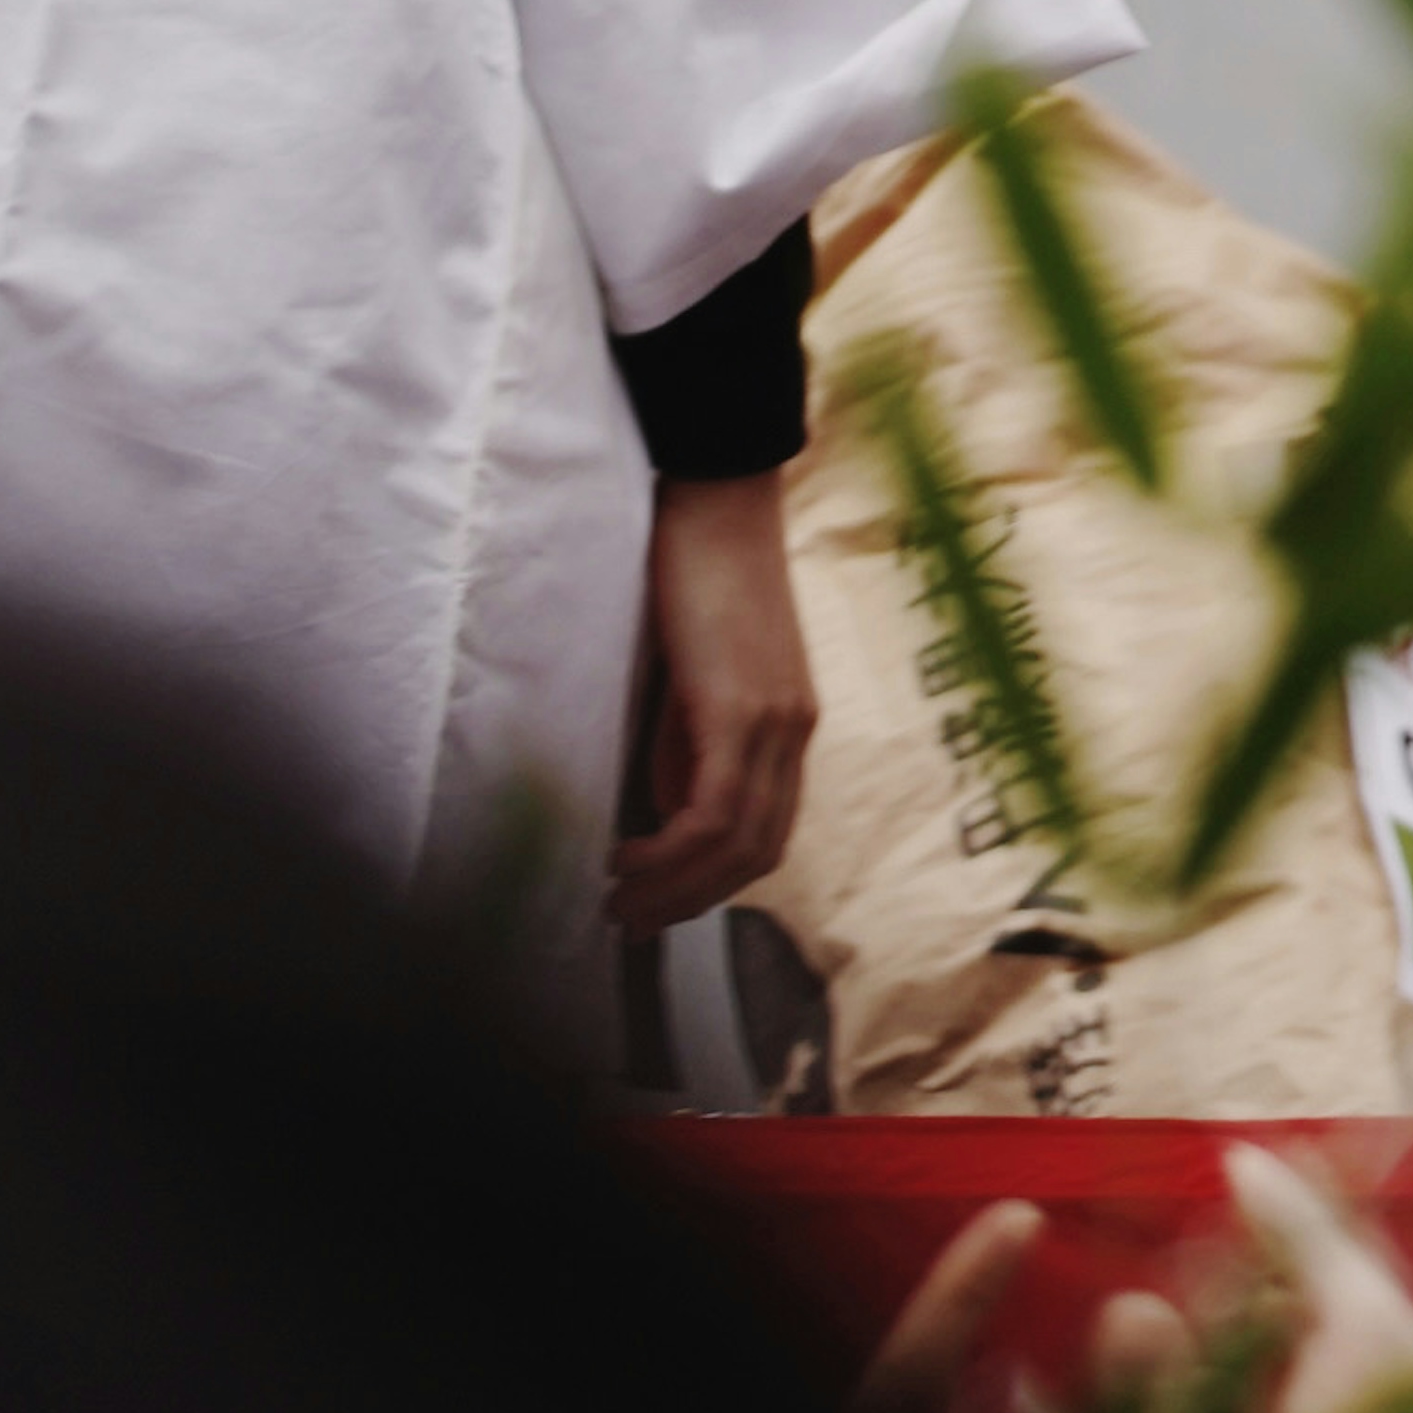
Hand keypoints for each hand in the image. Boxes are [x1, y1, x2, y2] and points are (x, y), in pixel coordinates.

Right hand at [608, 469, 815, 934]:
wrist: (718, 492)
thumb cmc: (697, 569)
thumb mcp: (697, 675)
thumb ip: (691, 742)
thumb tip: (668, 812)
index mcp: (791, 722)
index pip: (768, 834)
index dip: (713, 884)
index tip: (658, 905)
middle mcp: (795, 729)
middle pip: (757, 854)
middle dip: (690, 902)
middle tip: (630, 920)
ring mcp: (775, 720)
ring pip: (736, 844)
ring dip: (673, 889)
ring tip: (618, 901)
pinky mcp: (741, 706)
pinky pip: (714, 810)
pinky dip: (671, 852)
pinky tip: (626, 856)